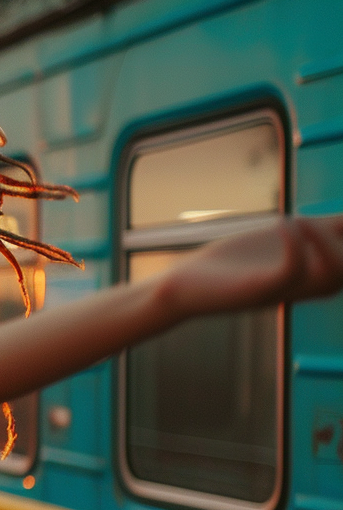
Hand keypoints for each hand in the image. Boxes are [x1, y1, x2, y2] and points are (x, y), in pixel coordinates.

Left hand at [160, 214, 342, 317]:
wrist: (182, 290)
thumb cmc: (232, 265)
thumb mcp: (281, 242)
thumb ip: (315, 230)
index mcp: (314, 275)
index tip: (342, 221)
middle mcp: (305, 287)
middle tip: (336, 221)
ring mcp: (284, 291)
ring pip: (333, 276)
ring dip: (327, 241)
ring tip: (300, 218)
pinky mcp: (258, 291)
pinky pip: (292, 272)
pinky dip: (297, 246)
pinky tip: (284, 223)